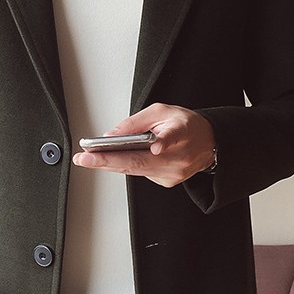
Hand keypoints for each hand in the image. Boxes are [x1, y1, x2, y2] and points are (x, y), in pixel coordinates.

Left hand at [72, 103, 215, 187]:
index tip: (156, 146)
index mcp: (182, 133)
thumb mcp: (161, 112)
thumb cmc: (185, 125)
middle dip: (108, 160)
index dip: (164, 142)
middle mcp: (179, 157)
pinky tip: (110, 160)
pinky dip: (124, 165)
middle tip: (85, 158)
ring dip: (110, 164)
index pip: (173, 137)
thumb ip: (136, 122)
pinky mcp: (168, 182)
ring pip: (135, 170)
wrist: (208, 143)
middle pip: (140, 162)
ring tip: (89, 158)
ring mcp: (173, 173)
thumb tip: (110, 136)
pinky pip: (140, 173)